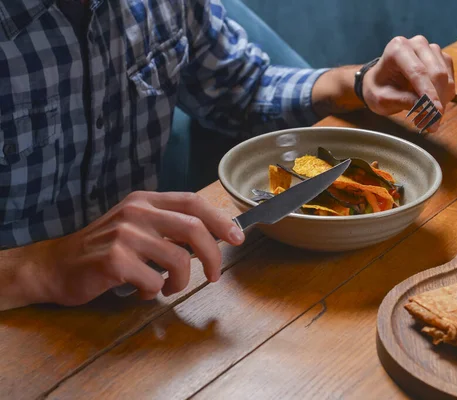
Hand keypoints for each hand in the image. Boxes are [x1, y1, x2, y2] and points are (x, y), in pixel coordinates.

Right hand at [33, 191, 244, 305]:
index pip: (193, 202)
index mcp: (145, 200)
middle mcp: (136, 211)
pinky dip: (153, 293)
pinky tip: (141, 291)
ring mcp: (124, 234)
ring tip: (167, 288)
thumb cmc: (102, 249)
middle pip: (194, 228)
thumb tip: (212, 238)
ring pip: (178, 259)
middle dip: (213, 256)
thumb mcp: (135, 226)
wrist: (55, 266)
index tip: (237, 238)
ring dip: (180, 281)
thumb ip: (168, 226)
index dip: (220, 219)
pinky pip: (153, 281)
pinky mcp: (114, 259)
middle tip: (214, 276)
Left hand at [362, 35, 454, 131]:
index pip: (418, 72)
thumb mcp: (382, 99)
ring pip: (446, 78)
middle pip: (436, 74)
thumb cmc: (378, 89)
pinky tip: (431, 108)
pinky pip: (450, 81)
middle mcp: (417, 44)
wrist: (381, 82)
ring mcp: (431, 50)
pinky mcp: (442, 59)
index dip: (429, 94)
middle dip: (436, 102)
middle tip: (430, 125)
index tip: (435, 112)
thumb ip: (402, 101)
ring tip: (426, 120)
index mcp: (398, 48)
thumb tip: (426, 108)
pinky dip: (444, 98)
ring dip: (441, 103)